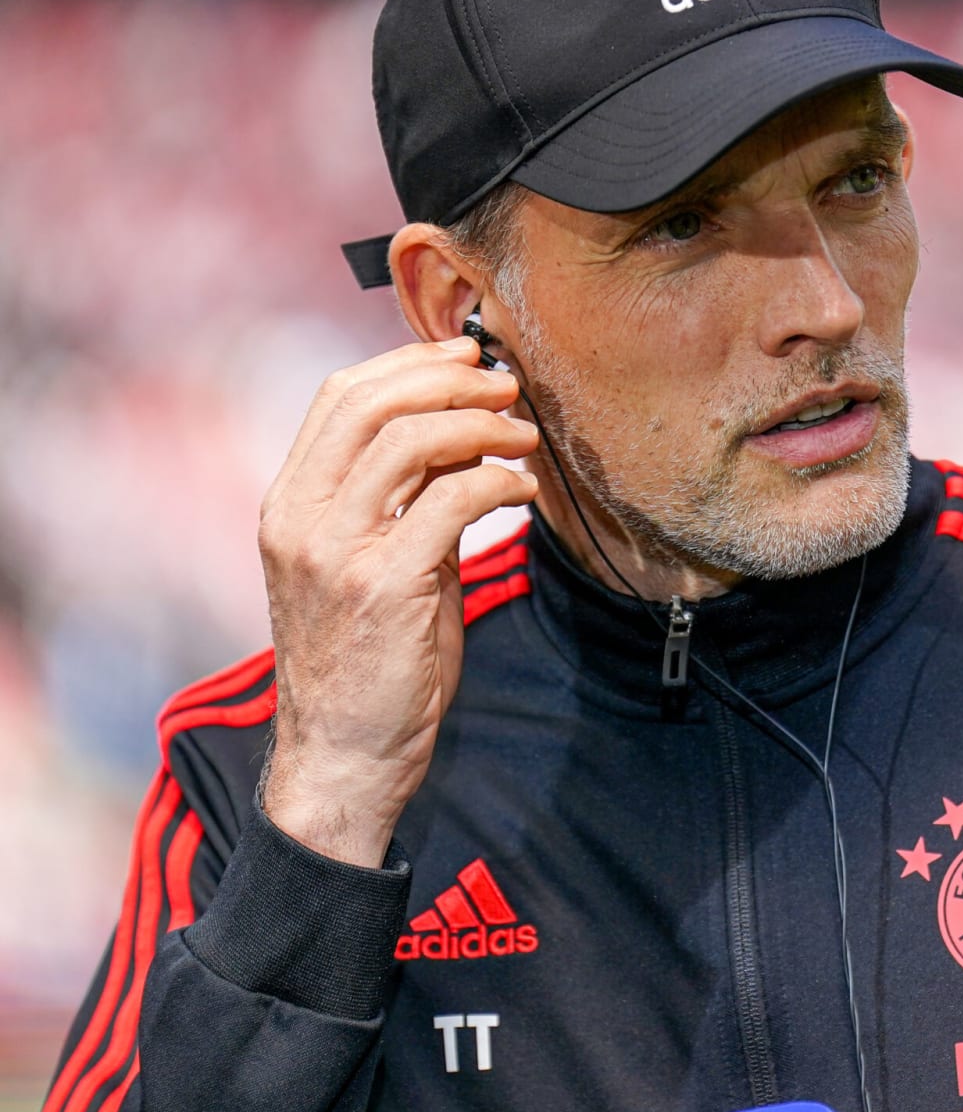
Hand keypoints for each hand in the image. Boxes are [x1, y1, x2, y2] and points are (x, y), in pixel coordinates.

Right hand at [257, 337, 539, 865]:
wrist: (344, 754)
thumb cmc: (370, 660)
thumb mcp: (377, 562)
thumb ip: (405, 499)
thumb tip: (464, 434)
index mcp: (289, 504)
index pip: (339, 397)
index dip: (409, 362)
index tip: (467, 356)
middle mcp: (299, 519)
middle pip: (370, 403)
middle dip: (448, 380)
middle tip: (506, 387)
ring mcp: (334, 551)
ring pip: (409, 441)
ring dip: (481, 427)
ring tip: (523, 437)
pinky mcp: (381, 585)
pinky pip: (449, 501)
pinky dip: (497, 481)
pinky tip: (523, 490)